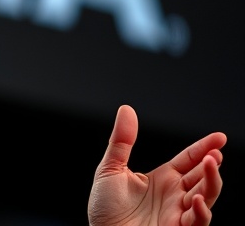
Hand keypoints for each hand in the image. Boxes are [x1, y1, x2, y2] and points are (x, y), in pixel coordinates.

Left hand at [87, 105, 225, 225]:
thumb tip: (126, 110)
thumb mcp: (110, 169)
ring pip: (206, 196)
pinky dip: (201, 211)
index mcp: (163, 178)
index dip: (204, 148)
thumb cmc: (105, 209)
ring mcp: (178, 213)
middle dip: (211, 165)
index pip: (189, 159)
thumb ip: (121, 141)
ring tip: (211, 164)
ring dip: (211, 182)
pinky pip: (197, 221)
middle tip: (215, 153)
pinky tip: (196, 199)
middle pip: (202, 176)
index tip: (220, 137)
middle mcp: (175, 195)